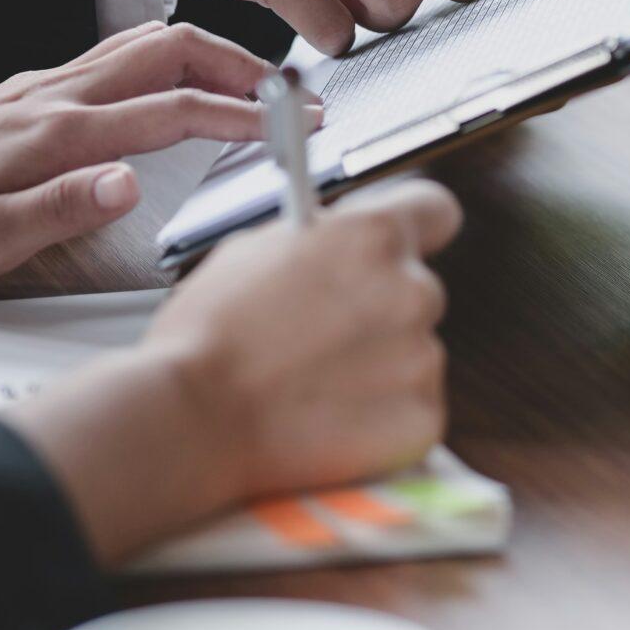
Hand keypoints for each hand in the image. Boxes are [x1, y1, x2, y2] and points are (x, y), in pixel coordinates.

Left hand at [0, 22, 278, 287]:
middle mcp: (58, 96)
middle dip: (242, 65)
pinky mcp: (34, 90)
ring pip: (147, 43)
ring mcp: (47, 86)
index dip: (241, 116)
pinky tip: (176, 79)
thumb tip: (128, 184)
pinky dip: (168, 57)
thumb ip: (61, 208)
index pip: (173, 110)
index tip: (290, 128)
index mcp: (59, 133)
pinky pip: (119, 54)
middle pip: (171, 50)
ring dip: (209, 54)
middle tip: (291, 94)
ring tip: (254, 82)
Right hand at [5, 179, 462, 563]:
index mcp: (372, 237)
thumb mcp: (257, 250)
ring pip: (414, 354)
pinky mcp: (423, 417)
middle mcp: (412, 291)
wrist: (194, 420)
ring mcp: (422, 357)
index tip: (403, 245)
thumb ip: (320, 242)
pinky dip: (381, 419)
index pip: (435, 209)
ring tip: (315, 385)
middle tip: (325, 337)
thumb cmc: (209, 338)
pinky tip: (330, 419)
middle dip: (380, 312)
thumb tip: (337, 243)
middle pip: (417, 293)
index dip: (417, 227)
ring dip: (379, 367)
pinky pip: (413, 409)